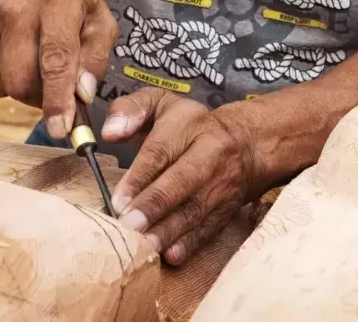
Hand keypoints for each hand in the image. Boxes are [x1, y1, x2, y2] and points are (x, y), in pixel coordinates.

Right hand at [0, 0, 117, 138]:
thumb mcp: (98, 16)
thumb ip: (98, 56)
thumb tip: (82, 94)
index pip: (55, 59)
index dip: (58, 98)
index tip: (62, 129)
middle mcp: (17, 9)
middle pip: (24, 80)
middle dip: (44, 98)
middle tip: (59, 89)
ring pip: (8, 85)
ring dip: (29, 90)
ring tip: (41, 66)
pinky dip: (10, 81)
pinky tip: (21, 57)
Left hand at [103, 88, 257, 265]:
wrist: (247, 143)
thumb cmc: (189, 126)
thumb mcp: (160, 103)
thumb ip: (130, 110)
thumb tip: (110, 132)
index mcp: (189, 124)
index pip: (161, 151)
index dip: (139, 177)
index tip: (117, 200)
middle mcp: (211, 153)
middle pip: (181, 181)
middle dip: (154, 206)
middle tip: (128, 226)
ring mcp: (223, 183)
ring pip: (195, 209)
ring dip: (167, 231)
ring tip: (142, 247)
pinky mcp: (227, 208)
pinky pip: (209, 227)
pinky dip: (190, 244)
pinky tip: (171, 255)